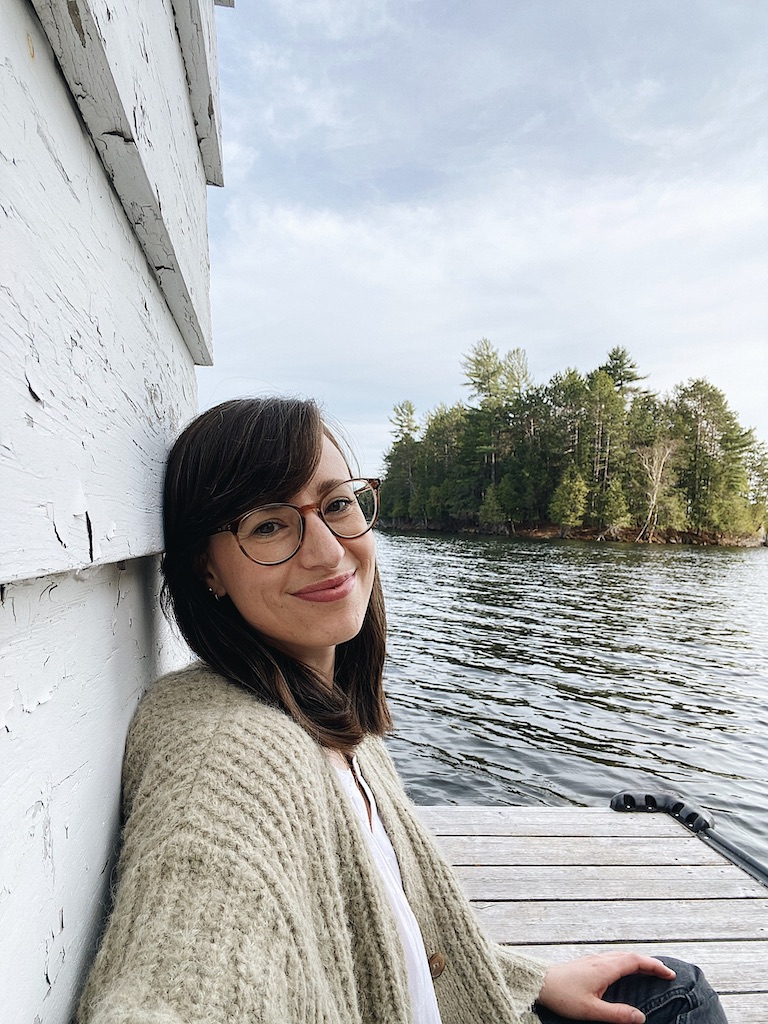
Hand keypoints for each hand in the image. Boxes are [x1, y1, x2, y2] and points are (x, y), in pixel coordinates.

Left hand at [537, 952, 676, 1022]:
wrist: (539, 982)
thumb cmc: (563, 996)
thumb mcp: (592, 1010)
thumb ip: (617, 1014)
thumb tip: (641, 1017)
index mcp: (605, 968)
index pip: (636, 961)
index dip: (654, 966)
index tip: (670, 974)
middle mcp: (601, 959)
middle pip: (631, 956)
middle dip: (650, 962)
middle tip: (665, 973)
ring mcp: (593, 959)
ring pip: (621, 955)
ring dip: (638, 961)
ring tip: (650, 971)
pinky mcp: (587, 963)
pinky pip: (613, 958)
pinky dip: (626, 962)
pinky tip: (624, 971)